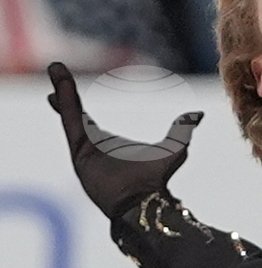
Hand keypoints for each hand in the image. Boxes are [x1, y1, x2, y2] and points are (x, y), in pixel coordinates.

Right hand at [47, 61, 203, 218]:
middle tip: (56, 68)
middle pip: (72, 110)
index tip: (64, 83)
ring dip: (63, 90)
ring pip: (71, 112)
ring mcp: (84, 149)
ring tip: (56, 68)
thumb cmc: (157, 178)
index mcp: (106, 142)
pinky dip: (68, 104)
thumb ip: (181, 129)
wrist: (144, 199)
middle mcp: (91, 144)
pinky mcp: (80, 153)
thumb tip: (198, 114)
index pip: (84, 115)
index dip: (74, 99)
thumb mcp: (174, 148)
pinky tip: (62, 87)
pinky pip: (73, 122)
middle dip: (63, 89)